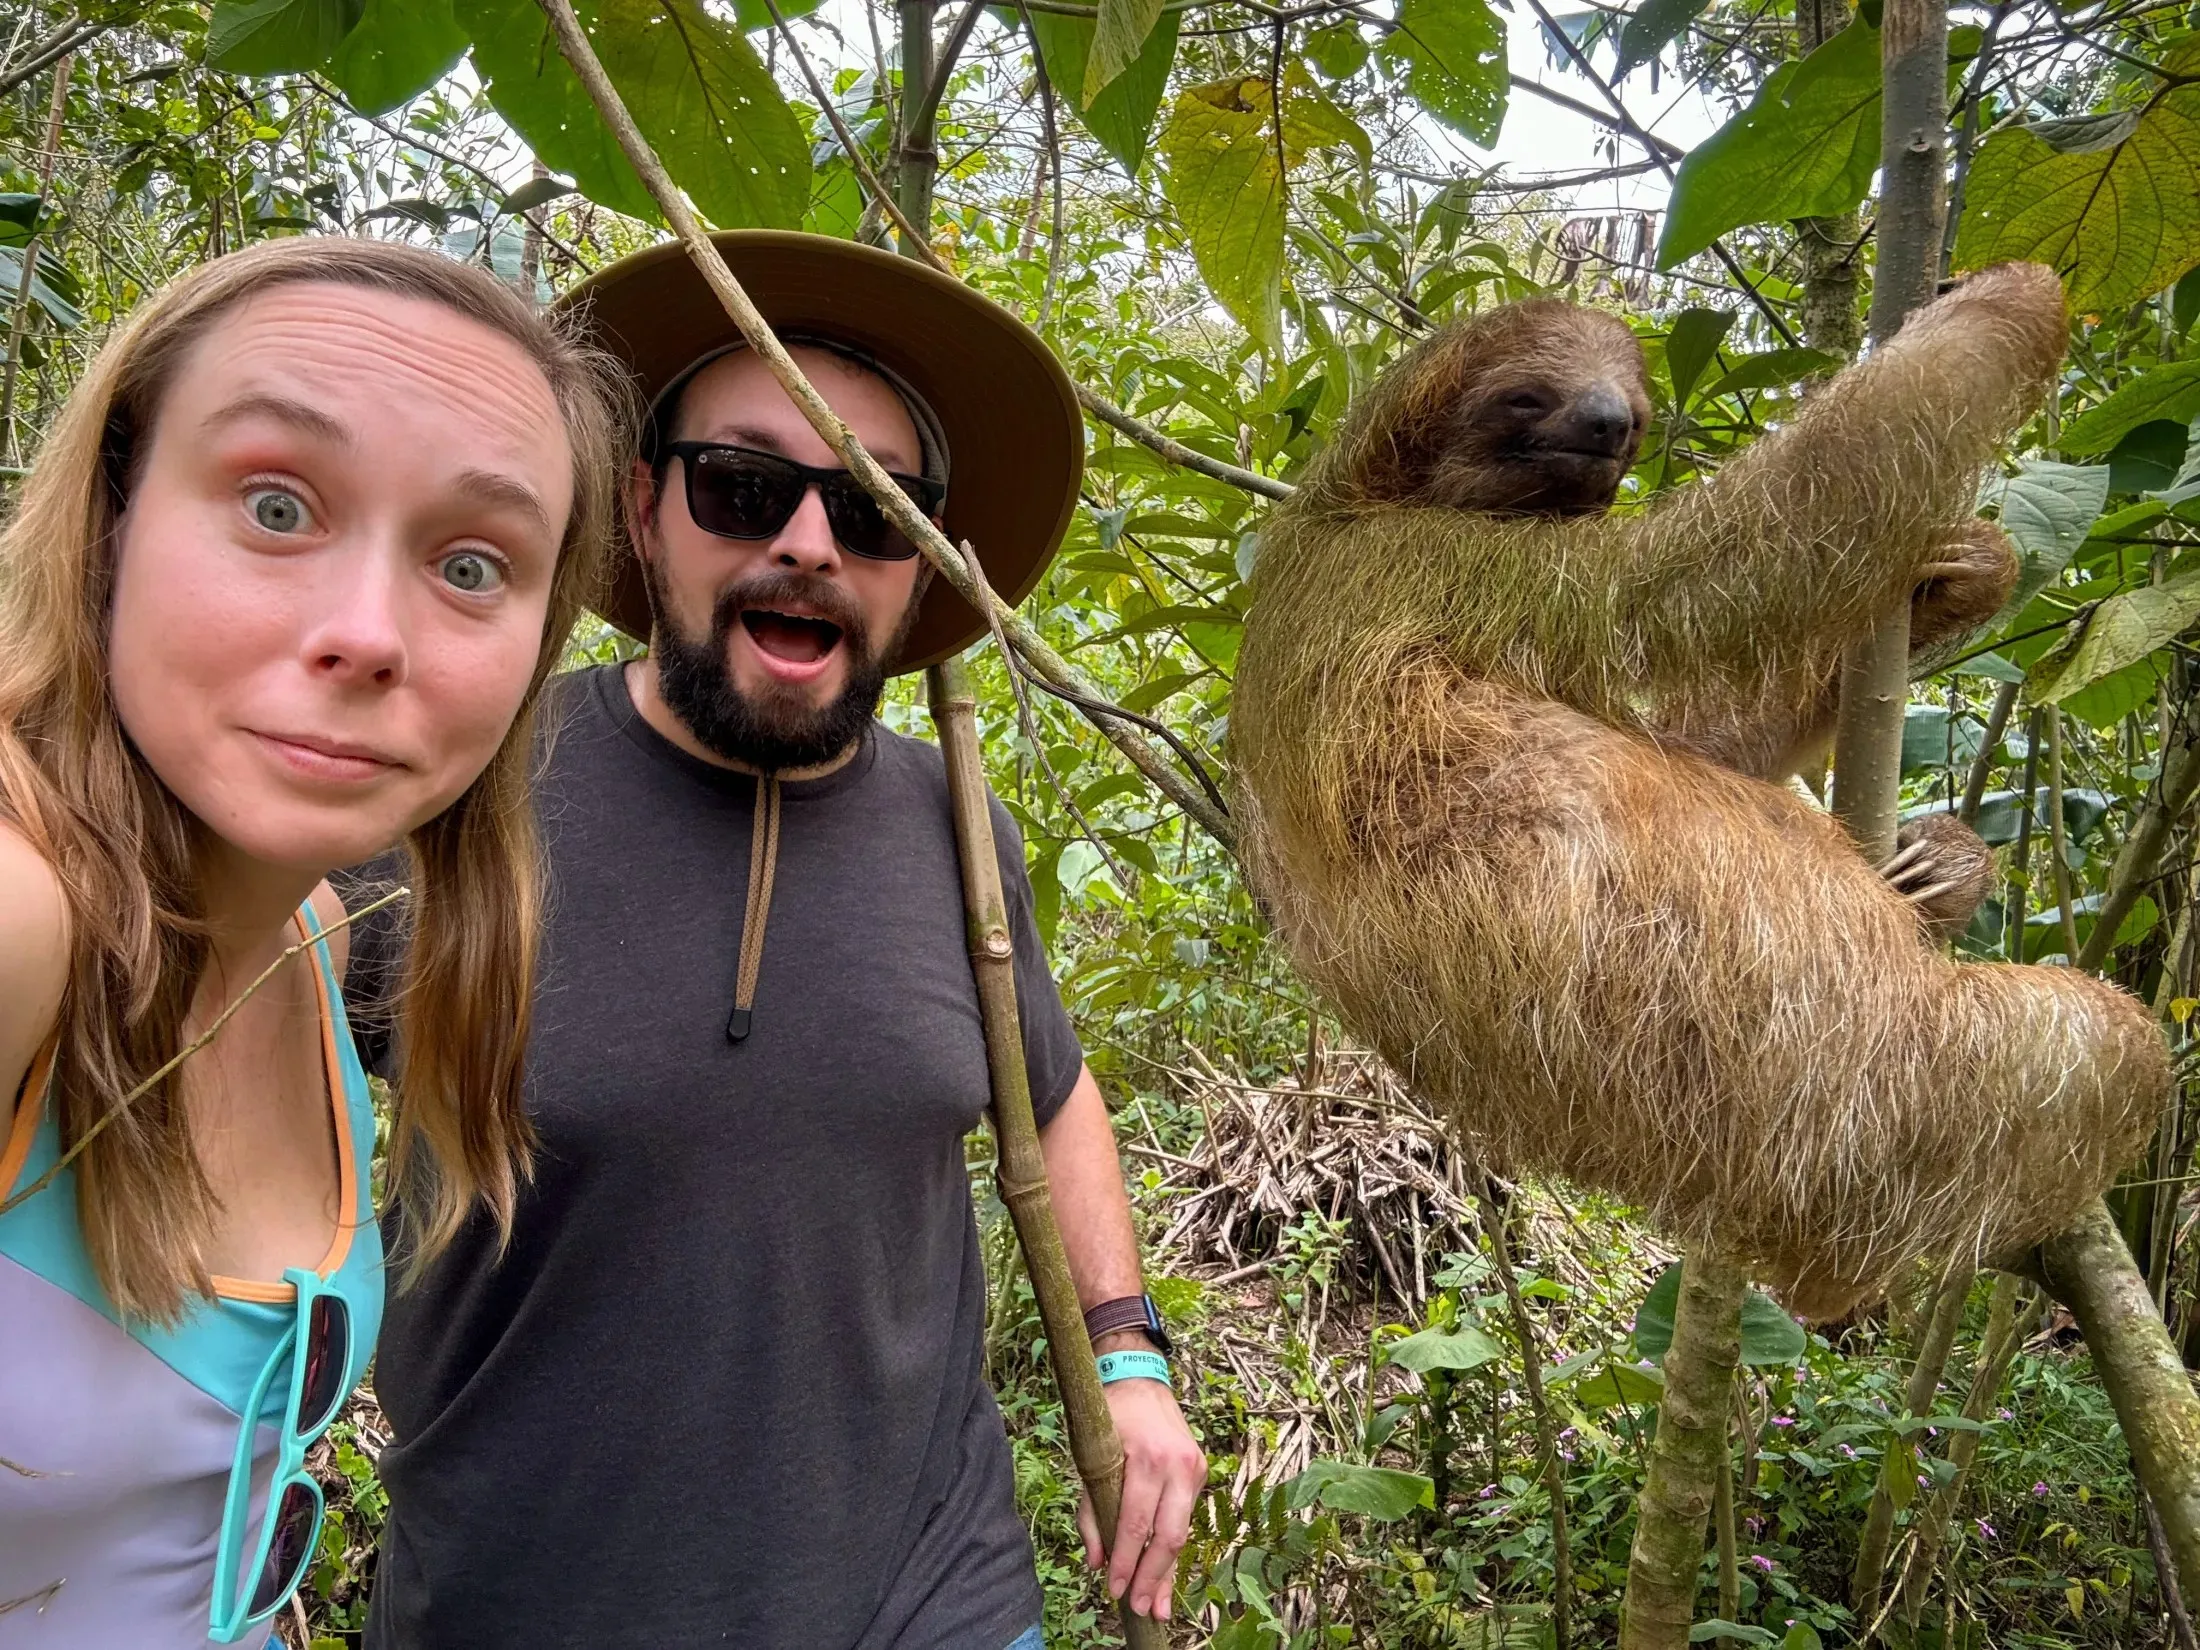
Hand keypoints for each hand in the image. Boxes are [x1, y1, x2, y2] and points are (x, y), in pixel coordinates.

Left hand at [1075, 1362, 1206, 1622]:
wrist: (1140, 1379)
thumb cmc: (1109, 1419)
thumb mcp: (1090, 1459)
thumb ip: (1092, 1512)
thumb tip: (1095, 1562)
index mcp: (1148, 1458)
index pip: (1137, 1522)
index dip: (1126, 1561)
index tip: (1114, 1589)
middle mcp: (1177, 1464)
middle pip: (1169, 1534)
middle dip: (1153, 1577)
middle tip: (1139, 1608)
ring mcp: (1193, 1468)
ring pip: (1183, 1532)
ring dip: (1169, 1573)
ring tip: (1158, 1607)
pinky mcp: (1200, 1472)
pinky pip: (1186, 1518)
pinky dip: (1173, 1549)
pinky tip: (1168, 1578)